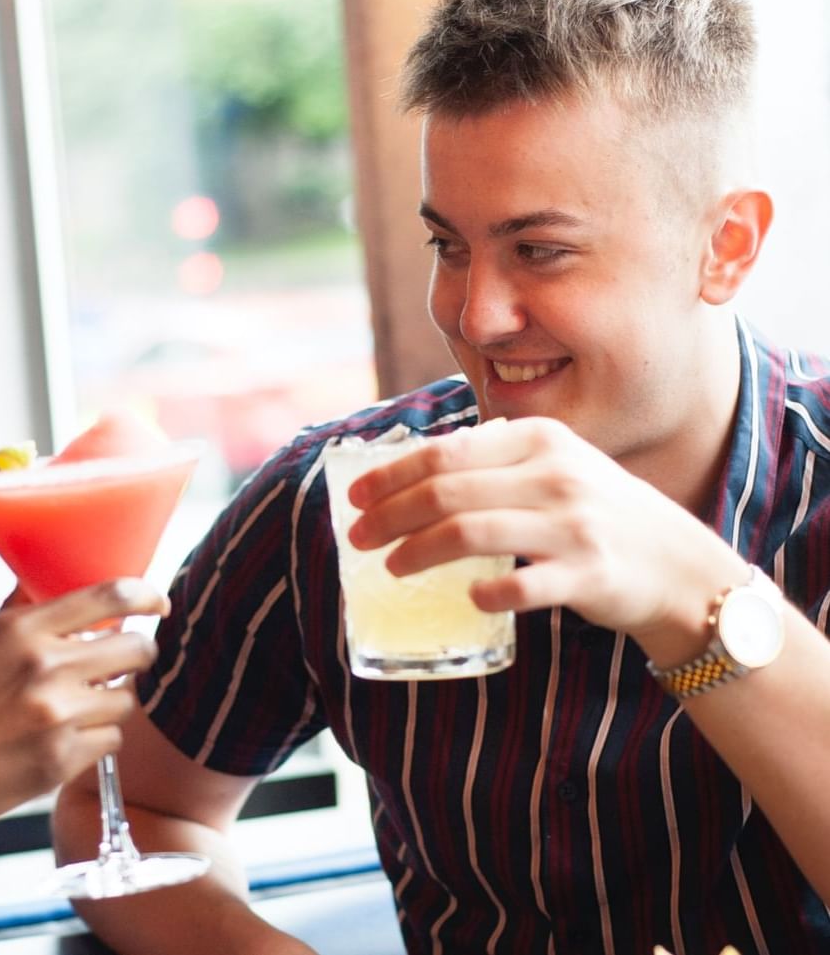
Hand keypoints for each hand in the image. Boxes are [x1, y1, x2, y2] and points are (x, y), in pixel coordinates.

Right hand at [0, 578, 167, 851]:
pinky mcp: (60, 763)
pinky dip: (94, 742)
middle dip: (136, 654)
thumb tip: (41, 588)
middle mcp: (45, 668)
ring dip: (110, 703)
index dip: (147, 594)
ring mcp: (56, 718)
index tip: (159, 601)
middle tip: (122, 662)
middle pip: (136, 649)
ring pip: (125, 701)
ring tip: (74, 710)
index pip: (109, 596)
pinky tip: (60, 742)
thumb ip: (13, 617)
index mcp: (21, 630)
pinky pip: (108, 743)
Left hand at [345, 417, 746, 639]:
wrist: (678, 565)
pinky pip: (521, 585)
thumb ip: (495, 459)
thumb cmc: (597, 514)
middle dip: (390, 516)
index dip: (391, 475)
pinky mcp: (589, 576)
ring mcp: (573, 526)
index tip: (356, 497)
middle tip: (358, 538)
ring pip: (471, 534)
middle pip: (447, 492)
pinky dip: (486, 591)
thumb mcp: (553, 466)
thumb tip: (411, 469)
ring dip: (418, 552)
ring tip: (391, 567)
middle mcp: (555, 475)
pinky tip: (466, 594)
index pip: (445, 451)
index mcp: (538, 439)